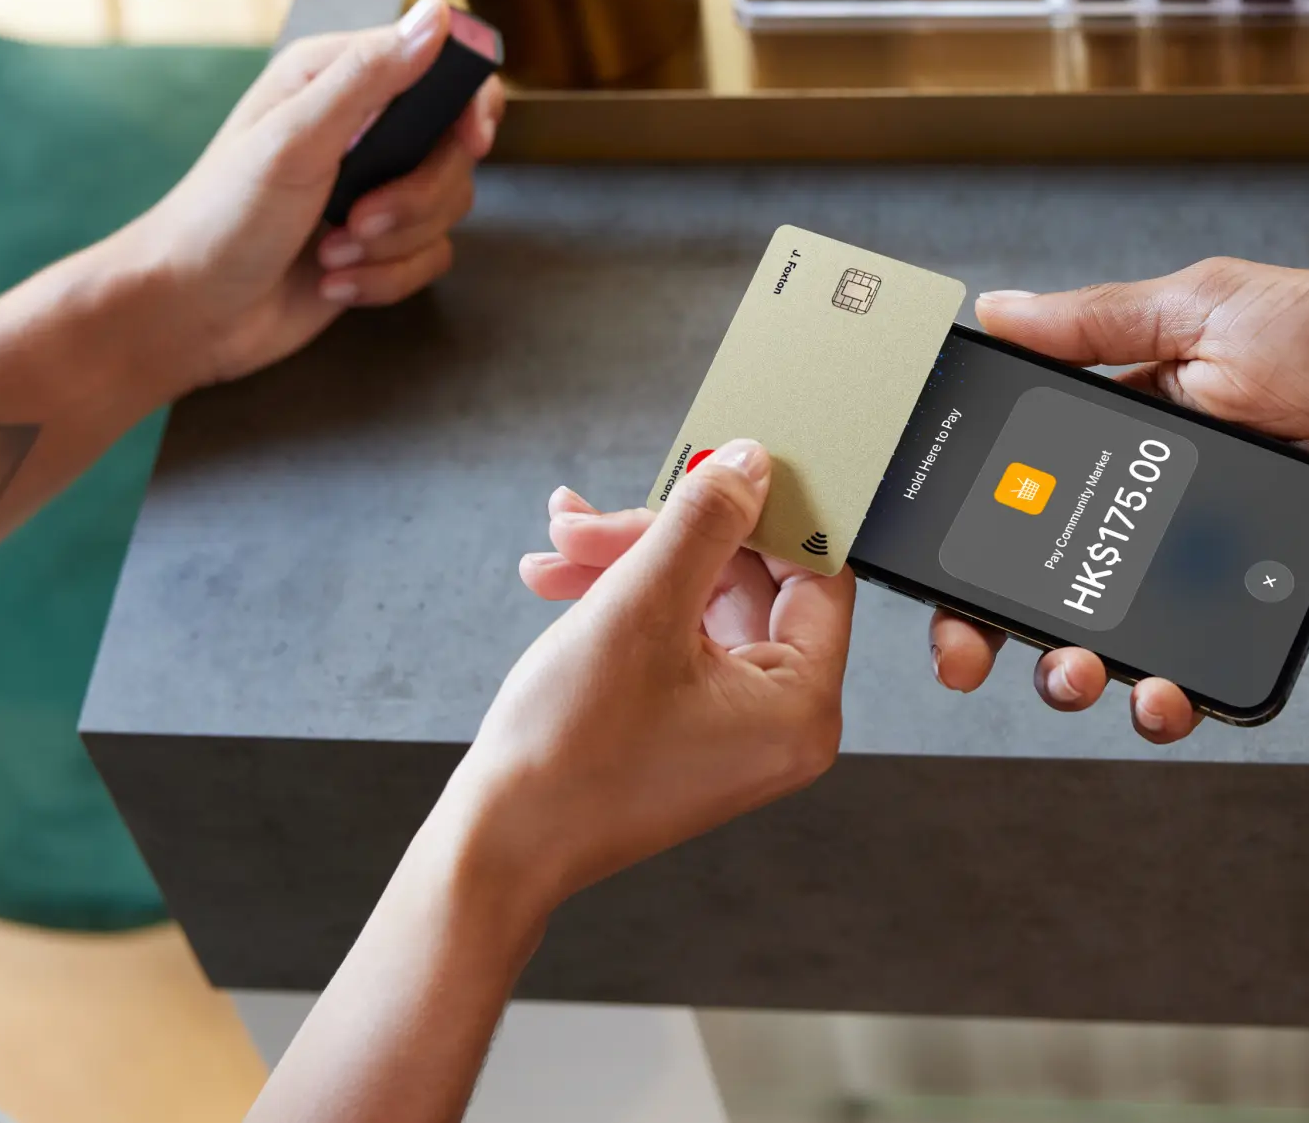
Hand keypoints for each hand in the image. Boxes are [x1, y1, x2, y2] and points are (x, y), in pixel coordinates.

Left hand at [105, 0, 503, 391]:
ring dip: (393, 244)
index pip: (440, 68)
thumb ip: (370, 76)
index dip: (470, 103)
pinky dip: (386, 278)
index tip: (471, 141)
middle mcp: (362, 128)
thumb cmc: (221, 217)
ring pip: (448, 207)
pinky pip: (430, 256)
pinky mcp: (380, 244)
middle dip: (414, 199)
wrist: (187, 313)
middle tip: (357, 219)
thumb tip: (438, 15)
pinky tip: (334, 282)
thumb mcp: (294, 140)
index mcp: (335, 81)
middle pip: (454, 150)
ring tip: (332, 254)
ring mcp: (374, 187)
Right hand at [442, 439, 853, 915]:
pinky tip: (561, 579)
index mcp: (801, 704)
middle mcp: (782, 721)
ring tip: (557, 549)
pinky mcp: (690, 729)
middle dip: (659, 540)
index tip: (707, 470)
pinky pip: (675, 641)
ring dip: (627, 566)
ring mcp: (735, 729)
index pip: (813, 571)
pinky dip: (622, 605)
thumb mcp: (639, 607)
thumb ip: (704, 524)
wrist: (494, 845)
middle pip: (745, 581)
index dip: (755, 513)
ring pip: (697, 604)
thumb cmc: (567, 750)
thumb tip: (753, 463)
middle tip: (590, 521)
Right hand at [934, 258, 1308, 743]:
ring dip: (1067, 674)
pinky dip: (1166, 701)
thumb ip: (1100, 325)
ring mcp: (1196, 568)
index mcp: (1121, 431)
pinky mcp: (1254, 615)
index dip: (960, 528)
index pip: (1014, 487)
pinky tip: (1159, 696)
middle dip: (984, 629)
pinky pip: (1195, 673)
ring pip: (1105, 643)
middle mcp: (1146, 506)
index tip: (920, 563)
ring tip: (1074, 672)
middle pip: (1037, 582)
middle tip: (965, 655)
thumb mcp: (1205, 311)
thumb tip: (997, 309)